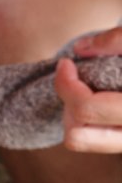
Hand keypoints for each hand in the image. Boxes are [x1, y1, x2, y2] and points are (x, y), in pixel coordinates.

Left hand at [56, 27, 121, 152]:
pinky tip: (96, 100)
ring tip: (85, 90)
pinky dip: (85, 122)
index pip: (87, 108)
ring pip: (82, 142)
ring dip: (74, 116)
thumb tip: (80, 49)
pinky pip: (94, 141)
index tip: (66, 63)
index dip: (66, 85)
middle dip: (68, 105)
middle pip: (77, 135)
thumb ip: (119, 39)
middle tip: (75, 79)